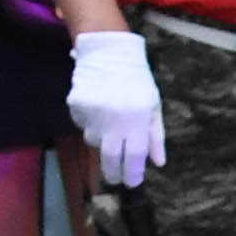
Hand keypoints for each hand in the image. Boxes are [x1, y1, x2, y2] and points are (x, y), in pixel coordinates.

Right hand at [64, 30, 163, 188]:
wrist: (108, 53)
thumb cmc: (137, 81)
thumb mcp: (153, 106)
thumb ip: (155, 136)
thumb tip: (158, 162)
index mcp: (137, 120)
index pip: (135, 156)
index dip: (134, 173)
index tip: (132, 182)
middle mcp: (114, 120)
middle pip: (112, 158)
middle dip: (114, 173)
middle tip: (115, 179)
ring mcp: (93, 115)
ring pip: (95, 142)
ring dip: (102, 143)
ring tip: (109, 127)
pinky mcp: (77, 108)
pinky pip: (83, 126)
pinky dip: (90, 125)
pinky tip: (98, 111)